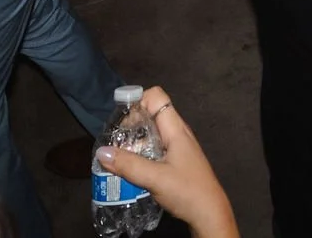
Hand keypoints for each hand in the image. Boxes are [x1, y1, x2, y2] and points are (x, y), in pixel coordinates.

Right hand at [94, 89, 237, 237]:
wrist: (210, 214)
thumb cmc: (187, 191)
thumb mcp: (155, 178)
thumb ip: (128, 165)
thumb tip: (101, 152)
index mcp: (176, 129)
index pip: (156, 96)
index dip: (137, 102)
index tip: (121, 122)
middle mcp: (177, 133)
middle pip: (151, 114)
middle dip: (131, 124)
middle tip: (116, 142)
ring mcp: (178, 147)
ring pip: (152, 133)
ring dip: (135, 141)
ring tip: (119, 157)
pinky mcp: (176, 161)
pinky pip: (155, 148)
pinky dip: (142, 153)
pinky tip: (132, 168)